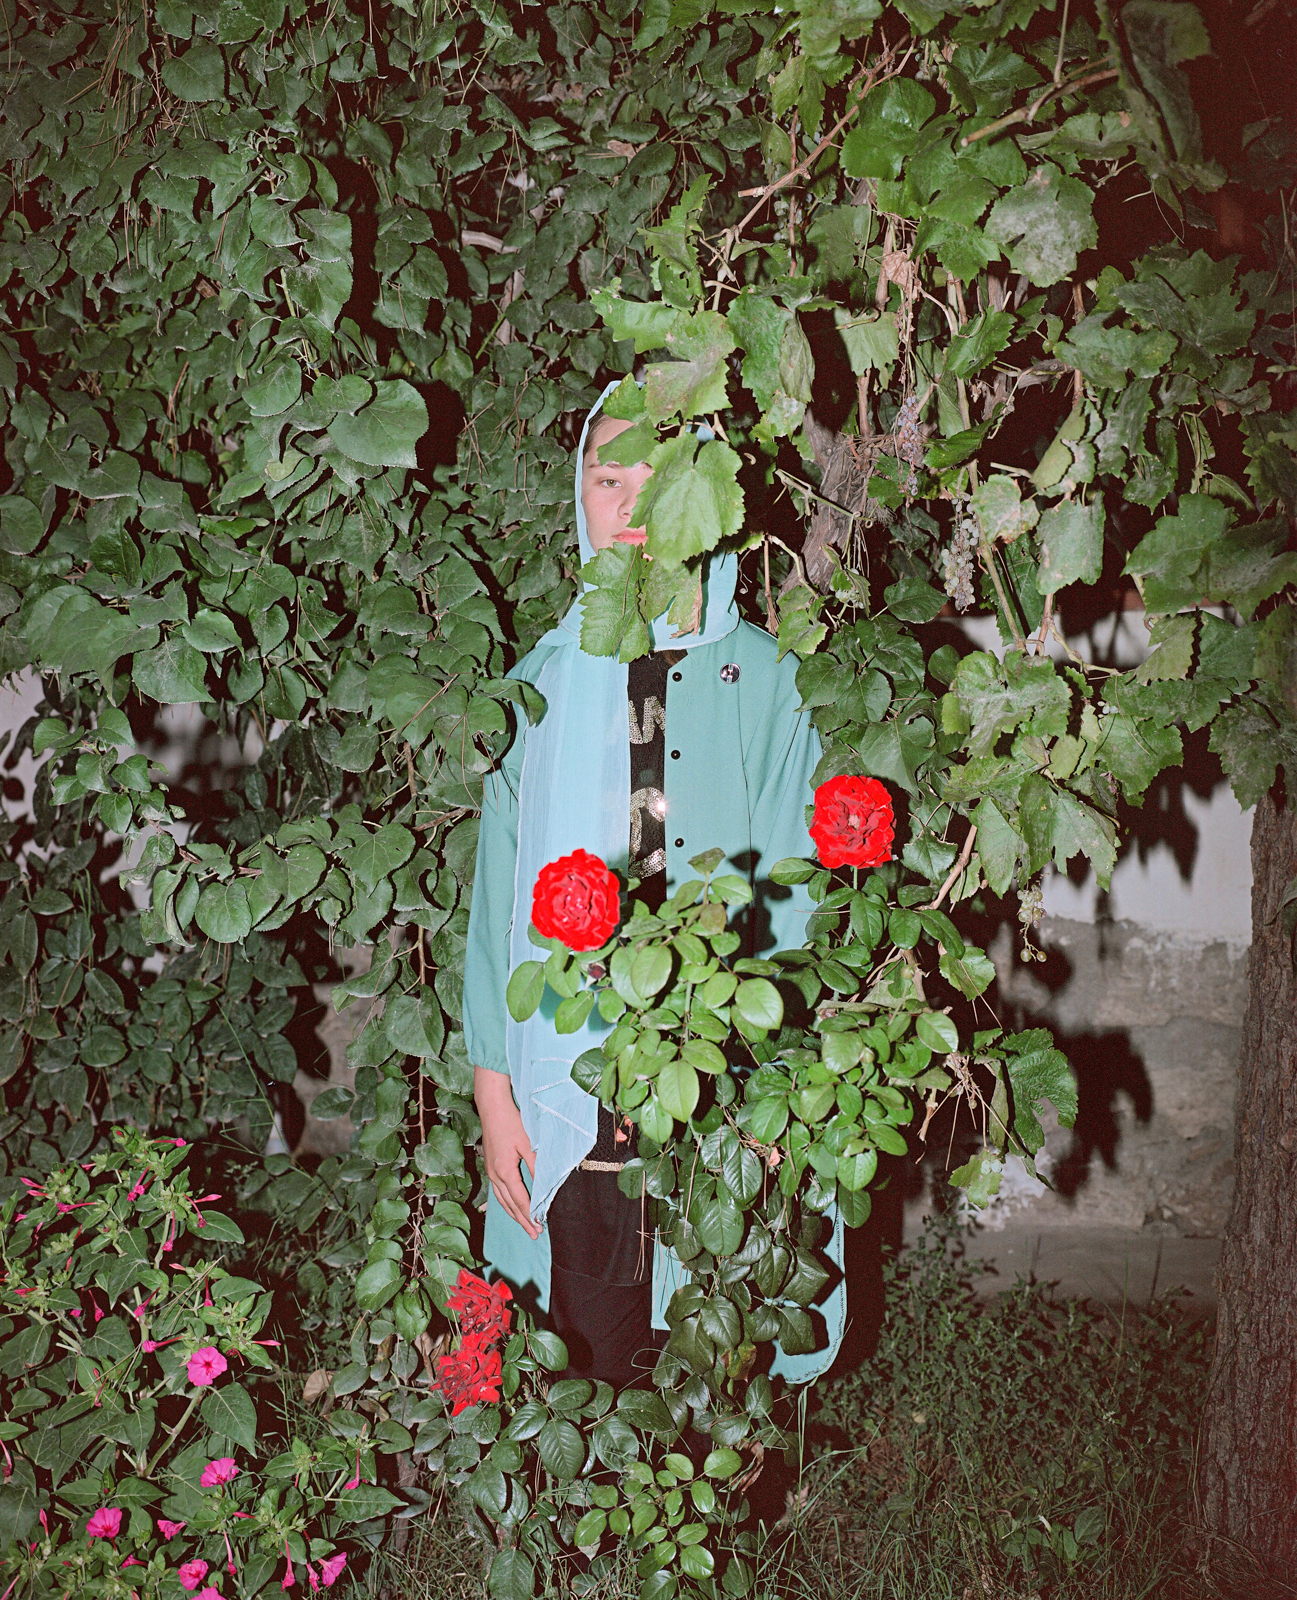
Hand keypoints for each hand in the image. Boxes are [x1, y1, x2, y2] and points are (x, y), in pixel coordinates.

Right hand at [474, 1066, 540, 1239]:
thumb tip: (545, 1186)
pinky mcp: (490, 1166)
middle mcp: (495, 1175)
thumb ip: (537, 1166)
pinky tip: (512, 1207)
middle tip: (535, 1234)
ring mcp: (490, 1171)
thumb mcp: (528, 1143)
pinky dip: (506, 1203)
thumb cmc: (512, 1122)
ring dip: (514, 1214)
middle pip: (509, 1205)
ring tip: (525, 1226)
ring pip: (502, 1200)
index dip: (530, 1214)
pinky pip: (498, 1192)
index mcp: (505, 1171)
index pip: (520, 1200)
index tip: (540, 1227)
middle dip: (522, 1220)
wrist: (492, 1107)